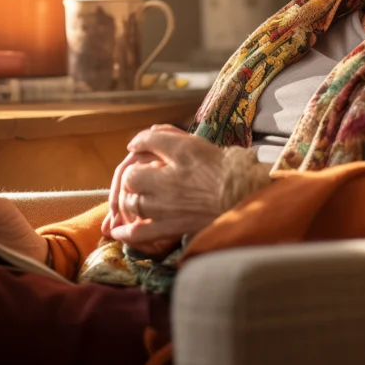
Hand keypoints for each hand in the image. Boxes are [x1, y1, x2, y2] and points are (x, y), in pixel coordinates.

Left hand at [104, 126, 224, 248]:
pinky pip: (141, 232)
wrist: (246, 196)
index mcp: (184, 152)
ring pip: (133, 203)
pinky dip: (127, 232)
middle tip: (138, 177)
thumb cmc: (229, 168)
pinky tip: (118, 230)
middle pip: (132, 175)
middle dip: (131, 175)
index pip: (150, 140)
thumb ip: (173, 135)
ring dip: (130, 200)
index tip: (136, 146)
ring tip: (135, 199)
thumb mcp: (201, 144)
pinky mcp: (173, 226)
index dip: (140, 142)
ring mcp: (169, 205)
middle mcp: (171, 177)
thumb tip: (149, 132)